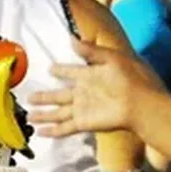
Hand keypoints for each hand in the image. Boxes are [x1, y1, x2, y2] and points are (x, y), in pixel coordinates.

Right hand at [28, 40, 161, 136]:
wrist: (142, 103)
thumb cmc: (132, 77)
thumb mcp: (112, 57)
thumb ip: (91, 50)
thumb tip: (71, 39)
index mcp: (91, 75)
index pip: (71, 71)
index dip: (61, 70)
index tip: (50, 68)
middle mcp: (84, 92)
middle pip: (59, 95)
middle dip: (45, 96)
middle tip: (29, 97)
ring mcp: (83, 109)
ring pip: (58, 112)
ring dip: (44, 114)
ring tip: (29, 116)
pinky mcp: (84, 122)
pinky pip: (65, 127)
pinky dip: (53, 130)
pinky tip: (41, 132)